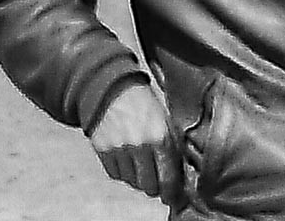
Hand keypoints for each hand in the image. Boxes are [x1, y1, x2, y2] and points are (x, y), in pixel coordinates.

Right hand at [87, 80, 180, 203]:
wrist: (112, 88)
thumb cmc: (144, 104)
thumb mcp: (166, 122)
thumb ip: (174, 151)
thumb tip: (181, 182)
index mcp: (160, 138)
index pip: (169, 180)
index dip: (172, 193)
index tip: (172, 196)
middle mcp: (140, 145)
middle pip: (149, 187)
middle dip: (154, 185)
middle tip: (155, 177)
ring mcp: (119, 148)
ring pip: (132, 183)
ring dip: (137, 177)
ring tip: (138, 161)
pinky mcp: (103, 149)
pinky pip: (116, 175)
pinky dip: (122, 171)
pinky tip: (125, 156)